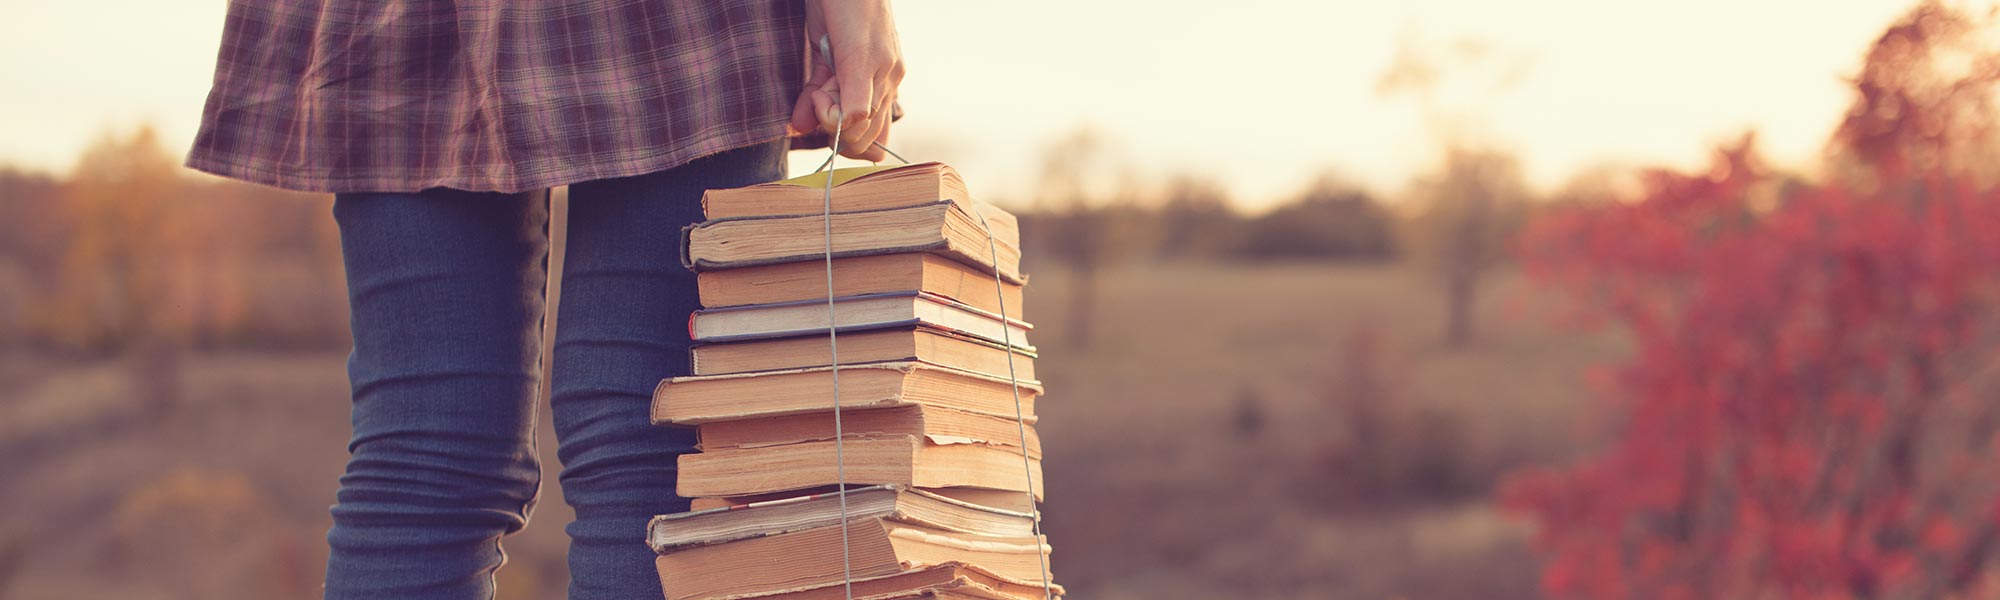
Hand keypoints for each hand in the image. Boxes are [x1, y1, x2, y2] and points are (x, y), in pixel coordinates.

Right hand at [790, 0, 902, 160]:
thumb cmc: (837, 9)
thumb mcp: (825, 56)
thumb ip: (816, 93)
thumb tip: (799, 129)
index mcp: (884, 81)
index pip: (873, 139)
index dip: (842, 139)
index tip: (821, 112)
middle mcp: (890, 81)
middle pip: (867, 143)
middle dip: (835, 134)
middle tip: (817, 101)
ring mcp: (883, 73)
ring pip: (862, 132)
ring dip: (831, 123)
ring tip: (818, 90)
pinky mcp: (866, 63)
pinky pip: (856, 111)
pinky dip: (829, 113)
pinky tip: (817, 90)